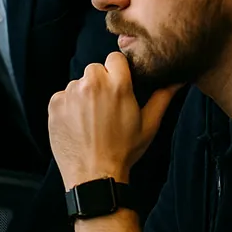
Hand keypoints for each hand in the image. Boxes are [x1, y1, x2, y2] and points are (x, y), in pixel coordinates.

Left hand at [47, 52, 179, 188]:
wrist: (94, 173)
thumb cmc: (123, 150)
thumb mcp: (149, 124)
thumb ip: (162, 97)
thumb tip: (177, 81)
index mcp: (118, 86)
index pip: (115, 58)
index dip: (117, 70)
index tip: (118, 84)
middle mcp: (92, 84)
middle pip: (95, 70)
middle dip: (100, 82)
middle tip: (105, 106)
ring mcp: (70, 93)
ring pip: (78, 83)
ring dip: (83, 95)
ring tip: (90, 119)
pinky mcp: (54, 104)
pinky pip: (62, 96)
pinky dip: (67, 106)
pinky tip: (76, 124)